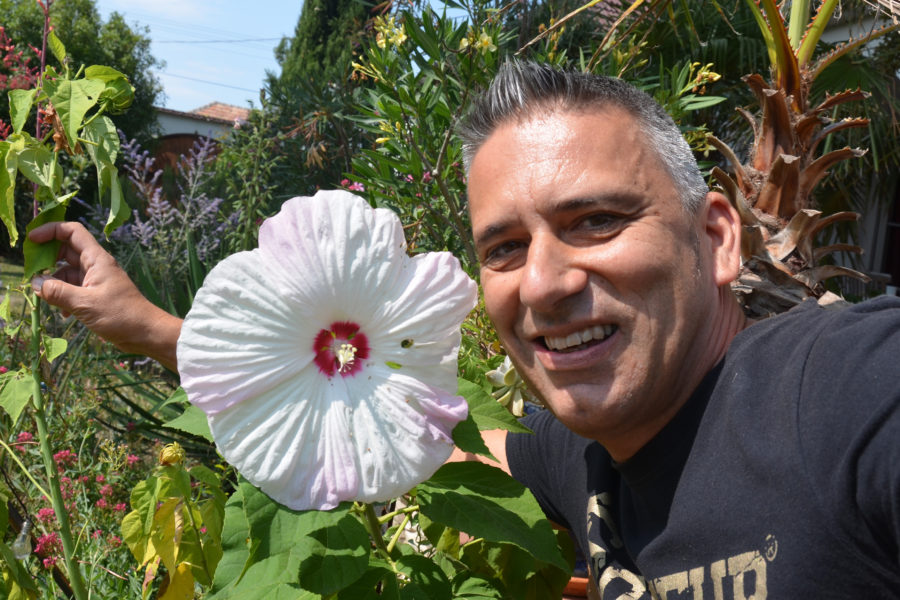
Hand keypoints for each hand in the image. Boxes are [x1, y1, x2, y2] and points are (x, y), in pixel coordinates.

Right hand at [28, 221, 181, 370]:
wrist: (146, 333)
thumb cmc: (121, 315)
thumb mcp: (85, 304)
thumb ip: (58, 292)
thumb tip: (36, 284)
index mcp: (97, 259)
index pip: (73, 232)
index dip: (51, 230)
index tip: (32, 240)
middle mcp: (96, 266)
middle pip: (66, 251)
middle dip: (47, 259)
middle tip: (32, 273)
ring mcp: (96, 280)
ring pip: (67, 272)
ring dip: (54, 283)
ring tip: (45, 298)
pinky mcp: (96, 295)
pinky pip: (74, 289)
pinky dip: (64, 297)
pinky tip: (62, 314)